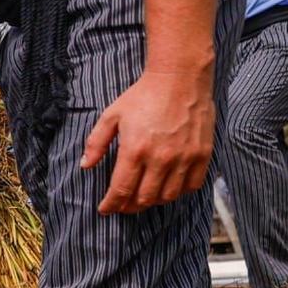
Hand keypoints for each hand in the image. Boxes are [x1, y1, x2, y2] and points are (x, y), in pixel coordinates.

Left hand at [81, 68, 216, 214]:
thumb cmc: (143, 95)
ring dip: (153, 201)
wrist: (179, 78)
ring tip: (143, 197)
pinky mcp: (202, 154)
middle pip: (144, 199)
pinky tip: (168, 187)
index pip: (121, 190)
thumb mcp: (112, 115)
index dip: (111, 205)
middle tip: (122, 205)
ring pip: (168, 196)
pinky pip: (192, 186)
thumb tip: (85, 166)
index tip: (105, 209)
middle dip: (129, 207)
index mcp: (135, 150)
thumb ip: (96, 142)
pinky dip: (179, 192)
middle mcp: (160, 158)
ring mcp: (184, 158)